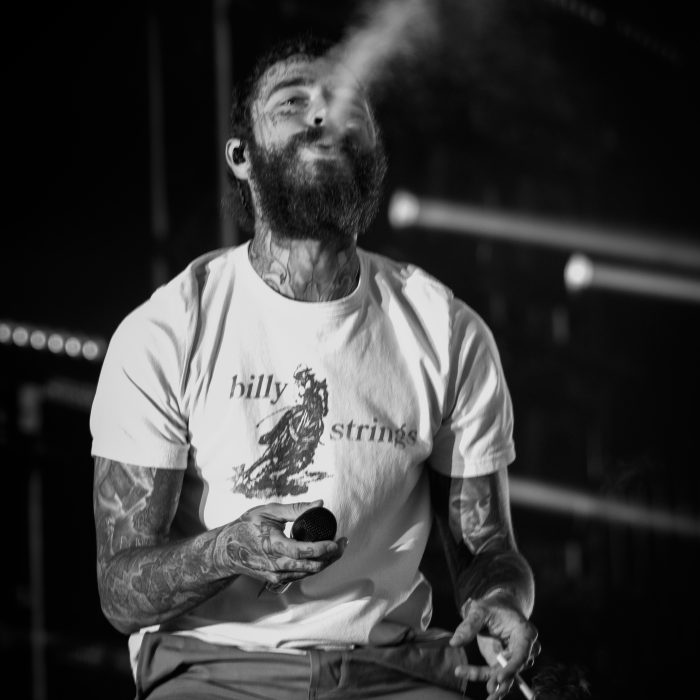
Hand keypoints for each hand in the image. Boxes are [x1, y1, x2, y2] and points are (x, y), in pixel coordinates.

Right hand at [222, 500, 344, 584]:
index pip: (302, 552)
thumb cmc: (245, 527)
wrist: (225, 550)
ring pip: (308, 573)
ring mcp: (276, 575)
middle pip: (310, 566)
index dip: (322, 548)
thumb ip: (295, 509)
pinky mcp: (277, 580)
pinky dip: (314, 566)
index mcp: (271, 546)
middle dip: (331, 556)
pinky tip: (323, 555)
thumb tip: (319, 504)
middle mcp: (274, 565)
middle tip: (344, 542)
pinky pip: (301, 575)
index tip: (337, 540)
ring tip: (338, 547)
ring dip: (326, 562)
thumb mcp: (268, 511)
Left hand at [450, 590, 539, 699]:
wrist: (499, 607)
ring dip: (494, 684)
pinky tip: (486, 693)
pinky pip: (498, 675)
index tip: (499, 677)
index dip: (512, 667)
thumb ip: (469, 625)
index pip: (522, 653)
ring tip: (487, 698)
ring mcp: (516, 658)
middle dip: (501, 679)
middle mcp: (526, 649)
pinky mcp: (505, 664)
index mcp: (525, 632)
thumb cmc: (492, 606)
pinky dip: (490, 682)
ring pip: (505, 675)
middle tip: (489, 688)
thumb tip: (454, 642)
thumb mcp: (479, 610)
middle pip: (513, 668)